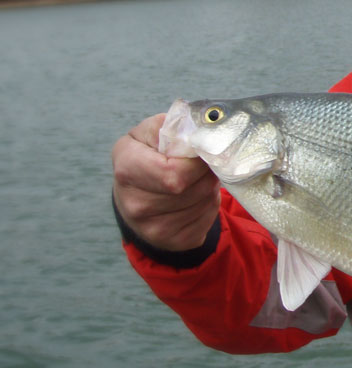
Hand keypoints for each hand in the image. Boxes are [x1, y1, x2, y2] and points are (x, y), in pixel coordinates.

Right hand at [111, 113, 219, 251]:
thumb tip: (205, 129)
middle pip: (193, 189)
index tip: (198, 151)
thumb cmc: (150, 154)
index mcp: (126, 168)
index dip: (195, 161)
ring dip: (209, 187)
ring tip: (196, 179)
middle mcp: (134, 203)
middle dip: (205, 173)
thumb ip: (175, 126)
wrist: (138, 192)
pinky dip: (208, 204)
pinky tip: (195, 197)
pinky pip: (207, 219)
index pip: (174, 173)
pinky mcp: (173, 241)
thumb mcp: (153, 131)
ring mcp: (152, 228)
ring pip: (204, 202)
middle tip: (201, 164)